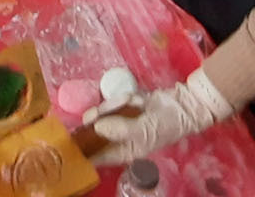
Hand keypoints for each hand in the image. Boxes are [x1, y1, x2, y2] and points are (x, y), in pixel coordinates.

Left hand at [87, 68, 235, 163]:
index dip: (83, 150)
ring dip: (116, 104)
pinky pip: (113, 101)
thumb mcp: (145, 130)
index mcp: (123, 152)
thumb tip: (98, 126)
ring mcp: (119, 121)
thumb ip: (120, 129)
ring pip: (101, 113)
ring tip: (135, 103)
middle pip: (94, 130)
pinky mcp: (122, 106)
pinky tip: (138, 99)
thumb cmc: (166, 124)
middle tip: (106, 111)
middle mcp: (118, 139)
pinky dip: (123, 98)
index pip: (96, 156)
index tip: (71, 139)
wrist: (183, 105)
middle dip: (99, 117)